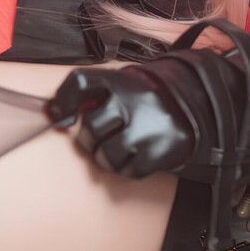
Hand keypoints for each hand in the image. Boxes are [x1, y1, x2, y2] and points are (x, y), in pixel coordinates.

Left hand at [45, 65, 198, 179]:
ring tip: (116, 149)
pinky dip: (126, 169)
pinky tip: (135, 157)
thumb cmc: (144, 99)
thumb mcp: (121, 84)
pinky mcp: (159, 150)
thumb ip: (92, 94)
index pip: (79, 82)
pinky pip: (128, 170)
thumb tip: (55, 111)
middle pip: (90, 126)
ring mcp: (146, 126)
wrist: (194, 105)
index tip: (60, 115)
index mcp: (118, 80)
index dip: (63, 101)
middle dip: (89, 138)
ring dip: (106, 157)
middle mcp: (131, 100)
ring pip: (106, 154)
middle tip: (99, 138)